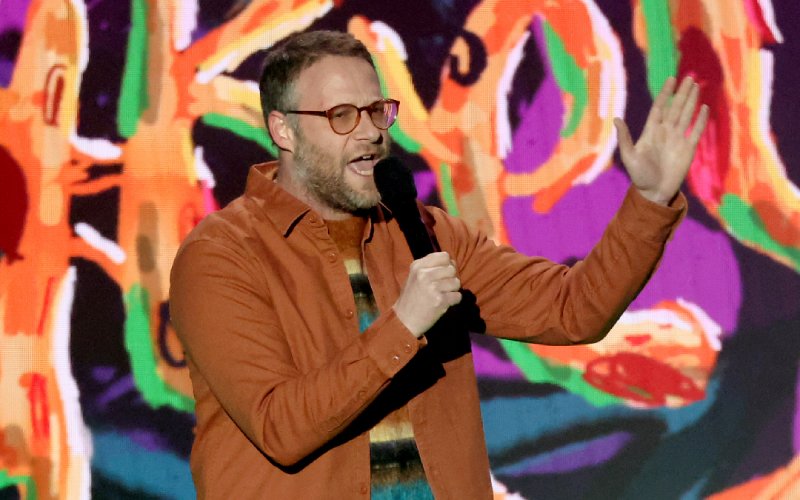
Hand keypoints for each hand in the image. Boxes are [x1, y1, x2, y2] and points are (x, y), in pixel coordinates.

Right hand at [393, 252, 461, 337]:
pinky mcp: (440, 301)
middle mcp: (424, 274)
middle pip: (452, 269)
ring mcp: (432, 287)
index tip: (444, 274)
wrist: (404, 321)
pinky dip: (454, 301)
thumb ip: (430, 267)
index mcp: (418, 266)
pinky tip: (444, 304)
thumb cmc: (411, 298)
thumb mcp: (414, 276)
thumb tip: (451, 262)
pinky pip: (458, 296)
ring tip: (442, 295)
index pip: (444, 256)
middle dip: (451, 278)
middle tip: (444, 287)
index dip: (448, 264)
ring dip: (453, 290)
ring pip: (456, 282)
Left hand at [614, 76, 709, 204]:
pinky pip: (696, 131)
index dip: (665, 94)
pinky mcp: (688, 149)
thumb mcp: (629, 156)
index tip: (671, 80)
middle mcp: (665, 132)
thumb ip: (624, 138)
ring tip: (696, 86)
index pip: (660, 107)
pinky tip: (705, 108)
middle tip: (689, 77)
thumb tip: (616, 119)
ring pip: (686, 115)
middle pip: (675, 108)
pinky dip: (700, 120)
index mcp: (651, 132)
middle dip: (682, 93)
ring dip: (692, 101)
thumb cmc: (639, 176)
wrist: (654, 192)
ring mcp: (678, 139)